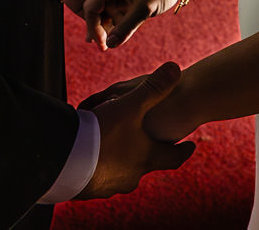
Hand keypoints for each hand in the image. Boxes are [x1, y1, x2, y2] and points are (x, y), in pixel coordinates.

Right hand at [73, 62, 193, 199]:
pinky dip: (101, 168)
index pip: (173, 157)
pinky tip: (93, 161)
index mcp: (146, 157)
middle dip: (149, 153)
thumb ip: (153, 88)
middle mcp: (132, 175)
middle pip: (146, 165)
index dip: (184, 150)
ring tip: (119, 149)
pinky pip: (100, 179)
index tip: (191, 146)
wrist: (67, 163)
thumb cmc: (103, 134)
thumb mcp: (129, 105)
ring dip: (124, 161)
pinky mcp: (90, 190)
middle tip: (150, 141)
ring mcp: (110, 185)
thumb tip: (176, 67)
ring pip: (123, 173)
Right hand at [82, 0, 186, 48]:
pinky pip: (121, 1)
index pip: (91, 8)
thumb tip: (109, 45)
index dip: (94, 29)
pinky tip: (133, 22)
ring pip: (112, 6)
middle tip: (115, 42)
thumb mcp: (143, 10)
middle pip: (100, 8)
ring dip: (118, 20)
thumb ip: (124, 28)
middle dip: (107, 26)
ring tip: (132, 28)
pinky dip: (124, 13)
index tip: (103, 46)